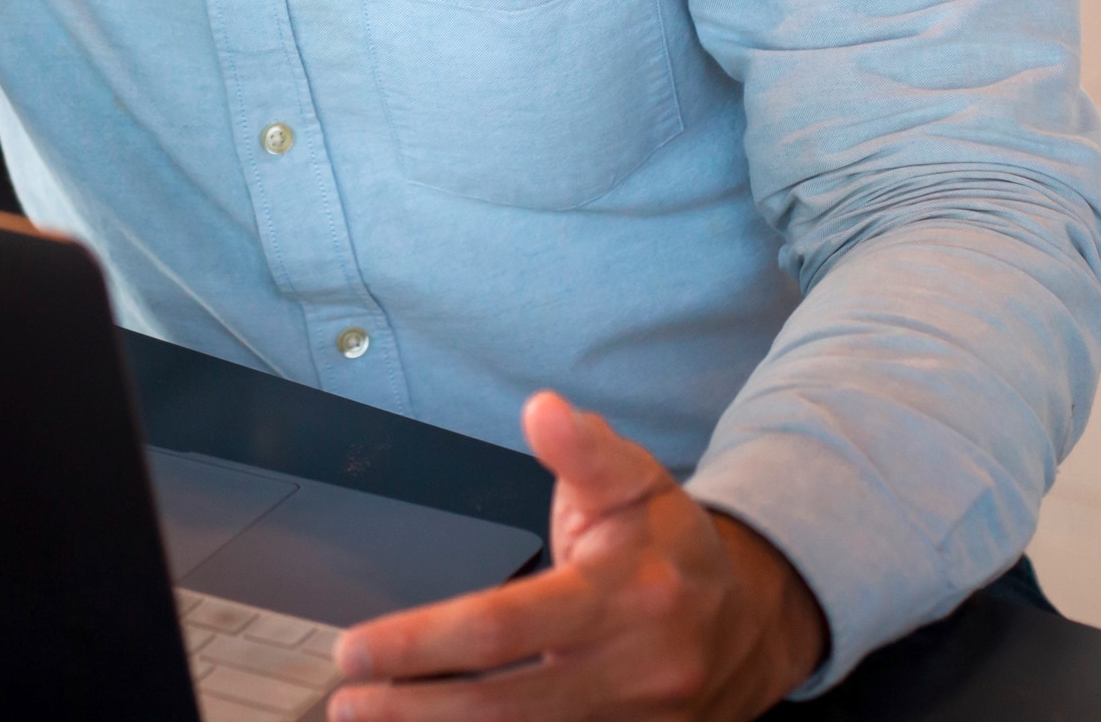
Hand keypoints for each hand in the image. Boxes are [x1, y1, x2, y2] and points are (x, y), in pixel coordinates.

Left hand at [329, 393, 826, 720]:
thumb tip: (544, 409)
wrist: (753, 621)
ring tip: (372, 718)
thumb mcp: (637, 480)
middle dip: (414, 705)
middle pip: (502, 703)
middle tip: (347, 699)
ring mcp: (633, 721)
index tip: (357, 648)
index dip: (423, 641)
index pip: (504, 626)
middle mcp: (630, 668)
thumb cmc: (672, 546)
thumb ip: (584, 450)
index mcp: (624, 594)